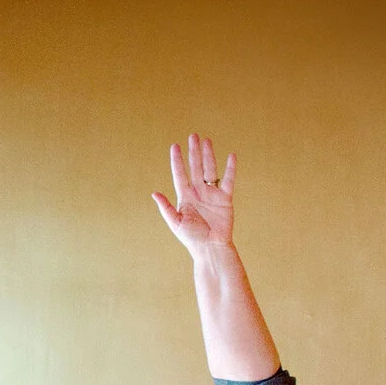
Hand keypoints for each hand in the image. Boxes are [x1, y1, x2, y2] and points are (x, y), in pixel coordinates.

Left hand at [152, 132, 235, 258]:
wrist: (211, 248)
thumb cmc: (192, 239)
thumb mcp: (175, 223)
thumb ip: (166, 208)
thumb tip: (154, 193)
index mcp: (185, 197)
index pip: (180, 174)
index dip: (177, 161)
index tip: (174, 146)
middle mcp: (198, 193)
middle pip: (195, 167)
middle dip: (194, 152)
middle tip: (193, 136)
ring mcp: (212, 194)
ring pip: (210, 170)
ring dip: (208, 155)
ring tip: (206, 141)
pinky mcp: (225, 199)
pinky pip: (228, 180)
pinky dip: (230, 168)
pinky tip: (230, 156)